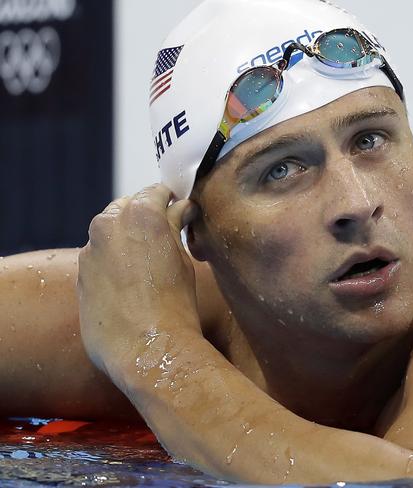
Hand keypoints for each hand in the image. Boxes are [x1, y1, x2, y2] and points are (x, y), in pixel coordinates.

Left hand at [77, 184, 199, 380]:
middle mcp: (107, 226)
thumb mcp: (183, 258)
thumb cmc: (174, 304)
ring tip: (149, 265)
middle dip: (145, 217)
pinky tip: (132, 285)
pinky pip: (99, 259)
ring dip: (127, 240)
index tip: (179, 209)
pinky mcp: (80, 277)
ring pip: (110, 234)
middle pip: (127, 208)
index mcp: (139, 214)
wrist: (147, 349)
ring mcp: (90, 252)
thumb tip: (180, 208)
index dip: (171, 199)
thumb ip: (175, 226)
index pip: (155, 192)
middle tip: (166, 236)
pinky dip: (114, 263)